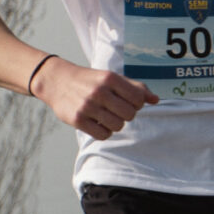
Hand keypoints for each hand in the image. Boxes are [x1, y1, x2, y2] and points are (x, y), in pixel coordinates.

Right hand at [32, 60, 155, 136]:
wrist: (57, 81)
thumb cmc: (90, 80)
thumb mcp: (112, 78)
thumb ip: (135, 87)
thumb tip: (156, 100)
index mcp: (110, 78)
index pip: (139, 99)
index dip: (137, 104)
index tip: (127, 101)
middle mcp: (99, 92)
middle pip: (130, 115)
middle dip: (126, 115)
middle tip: (116, 110)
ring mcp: (87, 106)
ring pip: (118, 126)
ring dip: (115, 124)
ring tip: (107, 116)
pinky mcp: (77, 120)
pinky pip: (103, 135)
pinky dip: (104, 132)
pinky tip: (98, 123)